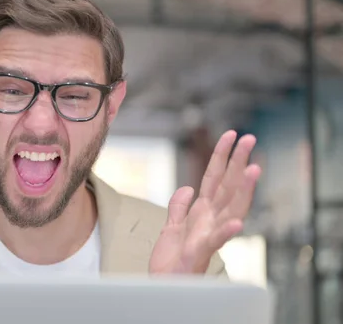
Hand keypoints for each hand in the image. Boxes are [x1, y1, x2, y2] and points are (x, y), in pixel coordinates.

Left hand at [149, 130, 260, 274]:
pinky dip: (227, 232)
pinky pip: (217, 240)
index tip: (231, 135)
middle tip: (250, 139)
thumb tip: (187, 188)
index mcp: (202, 211)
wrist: (164, 284)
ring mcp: (209, 234)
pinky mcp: (201, 250)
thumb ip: (179, 206)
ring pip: (230, 208)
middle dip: (238, 162)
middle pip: (227, 186)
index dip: (221, 156)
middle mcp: (210, 219)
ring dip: (243, 190)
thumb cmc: (172, 259)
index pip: (214, 177)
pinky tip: (237, 222)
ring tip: (254, 170)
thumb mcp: (171, 227)